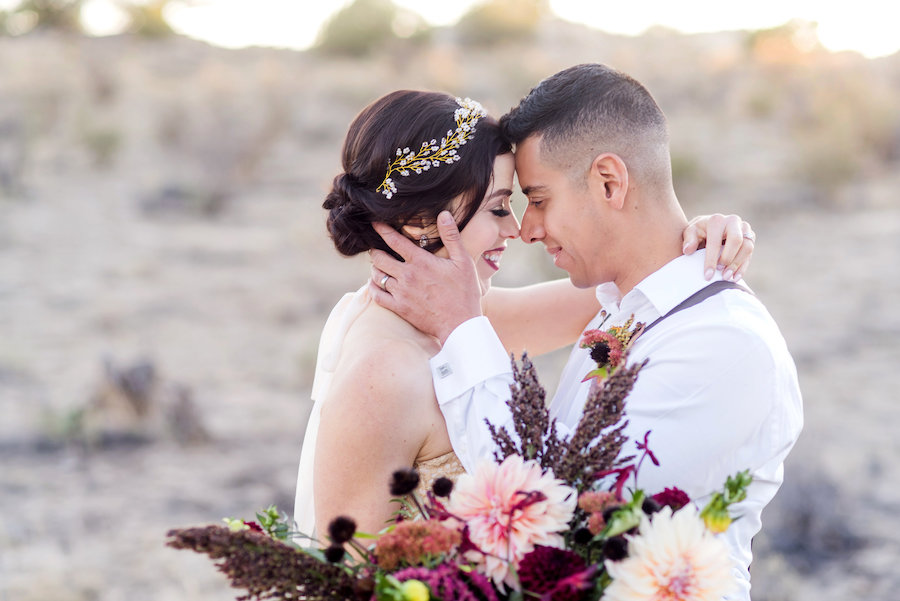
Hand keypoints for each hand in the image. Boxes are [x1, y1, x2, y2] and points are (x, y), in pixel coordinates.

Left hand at [369, 211, 482, 343]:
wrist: (460, 324)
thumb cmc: (465, 292)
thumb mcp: (463, 261)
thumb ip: (452, 236)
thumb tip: (443, 214)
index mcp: (421, 261)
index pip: (394, 240)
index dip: (381, 229)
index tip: (374, 224)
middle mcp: (407, 275)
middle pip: (379, 258)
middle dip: (375, 250)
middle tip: (377, 248)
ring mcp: (401, 293)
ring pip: (376, 275)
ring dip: (375, 268)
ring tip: (379, 265)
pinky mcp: (399, 308)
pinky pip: (376, 295)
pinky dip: (373, 287)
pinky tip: (376, 284)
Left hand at [682, 213, 755, 280]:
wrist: (709, 228)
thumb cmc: (698, 232)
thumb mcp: (690, 233)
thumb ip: (688, 240)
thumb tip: (688, 250)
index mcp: (717, 220)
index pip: (716, 241)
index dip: (711, 260)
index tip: (707, 275)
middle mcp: (733, 221)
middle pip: (736, 241)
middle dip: (728, 259)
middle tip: (720, 274)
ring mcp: (744, 229)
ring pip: (747, 247)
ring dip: (737, 264)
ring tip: (726, 277)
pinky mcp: (751, 237)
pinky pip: (750, 253)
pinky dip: (743, 267)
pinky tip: (735, 277)